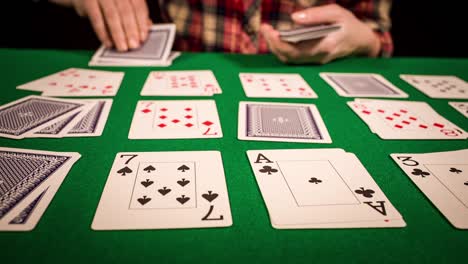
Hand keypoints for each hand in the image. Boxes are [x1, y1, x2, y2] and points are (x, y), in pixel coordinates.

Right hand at [69, 0, 151, 50]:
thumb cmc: (107, 0)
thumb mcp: (123, 3)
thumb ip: (136, 12)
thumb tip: (148, 26)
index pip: (138, 5)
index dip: (141, 23)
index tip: (143, 38)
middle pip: (126, 11)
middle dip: (131, 30)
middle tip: (133, 46)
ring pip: (112, 15)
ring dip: (118, 34)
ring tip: (122, 47)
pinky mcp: (87, 0)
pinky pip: (96, 18)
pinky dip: (103, 33)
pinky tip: (108, 43)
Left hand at [260, 4, 380, 63]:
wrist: (362, 41)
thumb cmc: (349, 25)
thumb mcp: (337, 13)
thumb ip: (316, 15)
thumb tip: (294, 18)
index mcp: (324, 47)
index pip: (294, 51)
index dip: (279, 42)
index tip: (270, 30)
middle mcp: (317, 58)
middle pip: (288, 56)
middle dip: (273, 43)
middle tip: (264, 28)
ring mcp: (314, 61)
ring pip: (289, 59)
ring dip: (276, 46)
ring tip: (267, 30)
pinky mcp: (312, 59)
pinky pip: (293, 57)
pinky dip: (282, 47)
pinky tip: (277, 36)